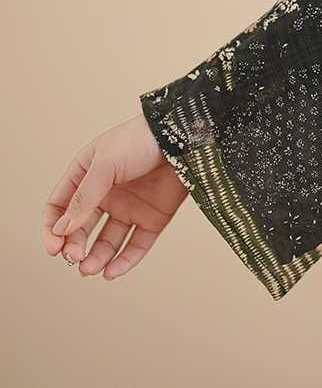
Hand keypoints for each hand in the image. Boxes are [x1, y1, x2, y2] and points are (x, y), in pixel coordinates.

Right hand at [41, 112, 187, 279]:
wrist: (182, 137)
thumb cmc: (140, 140)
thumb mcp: (105, 164)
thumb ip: (84, 197)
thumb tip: (62, 229)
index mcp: (87, 175)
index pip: (60, 207)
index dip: (53, 228)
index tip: (54, 247)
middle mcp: (107, 194)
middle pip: (81, 228)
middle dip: (75, 246)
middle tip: (75, 257)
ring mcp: (130, 207)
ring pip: (107, 242)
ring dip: (97, 258)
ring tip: (90, 269)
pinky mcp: (153, 217)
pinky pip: (136, 245)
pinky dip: (124, 261)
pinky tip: (112, 271)